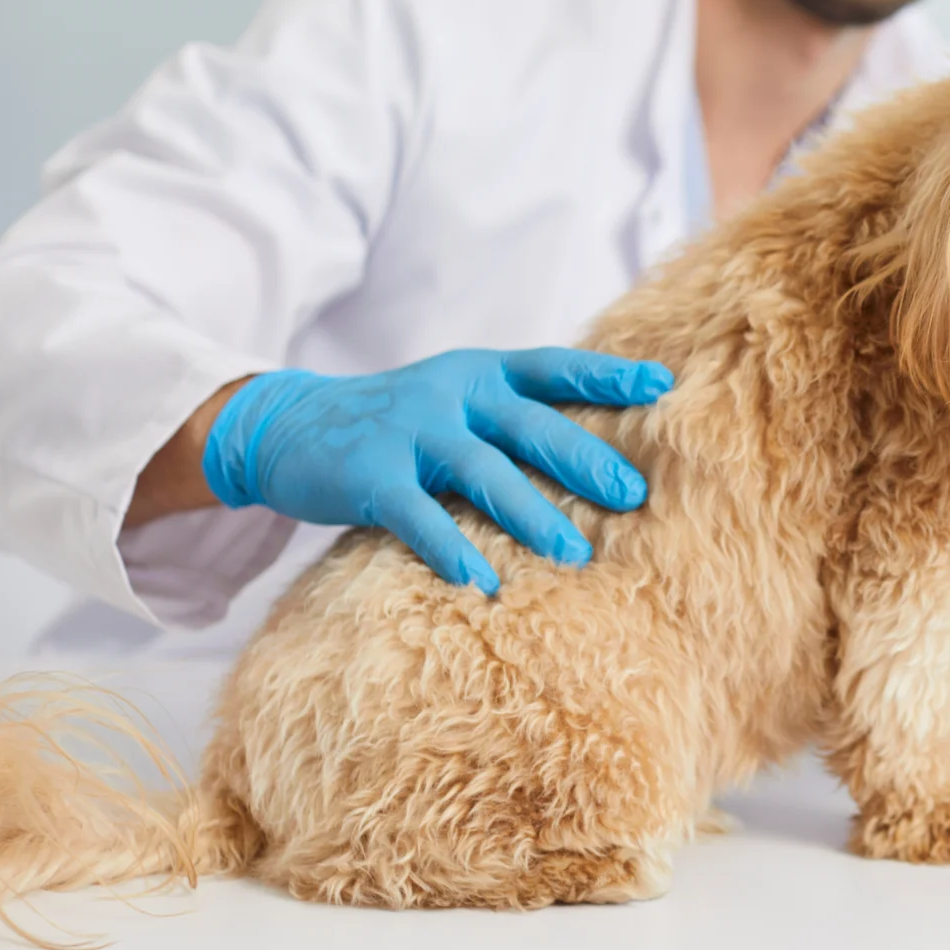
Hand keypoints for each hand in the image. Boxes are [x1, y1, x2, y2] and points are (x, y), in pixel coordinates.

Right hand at [201, 348, 673, 591]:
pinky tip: (483, 583)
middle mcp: (453, 394)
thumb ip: (514, 419)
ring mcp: (411, 431)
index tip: (662, 384)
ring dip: (532, 515)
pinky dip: (452, 549)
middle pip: (531, 426)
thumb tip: (600, 457)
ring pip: (484, 473)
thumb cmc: (399, 422)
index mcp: (482, 373)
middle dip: (586, 460)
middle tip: (634, 494)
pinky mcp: (370, 475)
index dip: (606, 375)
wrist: (288, 425)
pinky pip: (418, 516)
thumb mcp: (458, 402)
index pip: (554, 367)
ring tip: (576, 554)